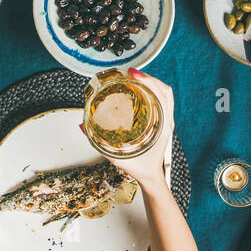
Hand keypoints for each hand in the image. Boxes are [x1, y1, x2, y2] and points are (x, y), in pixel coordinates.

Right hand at [96, 69, 173, 192]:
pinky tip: (137, 87)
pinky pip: (160, 100)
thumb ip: (100, 144)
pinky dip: (151, 90)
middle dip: (148, 77)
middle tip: (129, 73)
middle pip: (164, 90)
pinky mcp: (162, 120)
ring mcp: (166, 119)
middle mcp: (167, 120)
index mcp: (163, 126)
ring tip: (132, 76)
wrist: (151, 177)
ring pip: (163, 93)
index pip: (163, 96)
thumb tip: (83, 125)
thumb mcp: (118, 157)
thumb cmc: (140, 168)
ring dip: (150, 82)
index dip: (150, 81)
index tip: (134, 76)